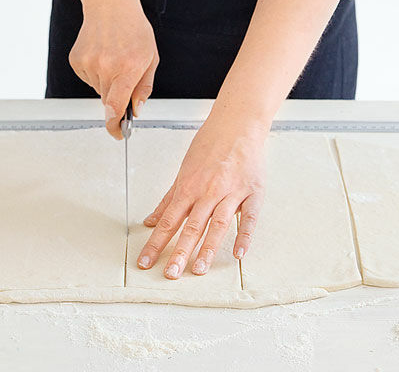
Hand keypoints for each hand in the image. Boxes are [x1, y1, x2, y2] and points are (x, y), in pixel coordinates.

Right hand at [68, 0, 158, 138]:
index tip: (117, 133)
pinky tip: (102, 55)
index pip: (116, 106)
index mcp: (127, 68)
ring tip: (114, 59)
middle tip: (124, 76)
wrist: (111, 5)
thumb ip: (144, 87)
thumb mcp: (150, 58)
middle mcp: (106, 67)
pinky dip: (96, 73)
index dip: (116, 124)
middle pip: (108, 100)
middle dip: (117, 96)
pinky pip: (88, 79)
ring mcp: (88, 64)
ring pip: (98, 89)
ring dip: (107, 82)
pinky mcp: (77, 60)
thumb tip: (136, 110)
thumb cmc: (134, 30)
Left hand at [136, 114, 267, 277]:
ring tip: (198, 270)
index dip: (156, 242)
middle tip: (170, 274)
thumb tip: (151, 220)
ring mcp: (232, 191)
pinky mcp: (253, 191)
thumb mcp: (184, 170)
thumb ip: (169, 198)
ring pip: (218, 223)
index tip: (145, 262)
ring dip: (208, 248)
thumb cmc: (210, 145)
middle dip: (179, 252)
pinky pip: (250, 216)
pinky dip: (245, 235)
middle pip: (191, 226)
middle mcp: (208, 191)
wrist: (237, 124)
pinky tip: (238, 253)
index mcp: (189, 186)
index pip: (169, 220)